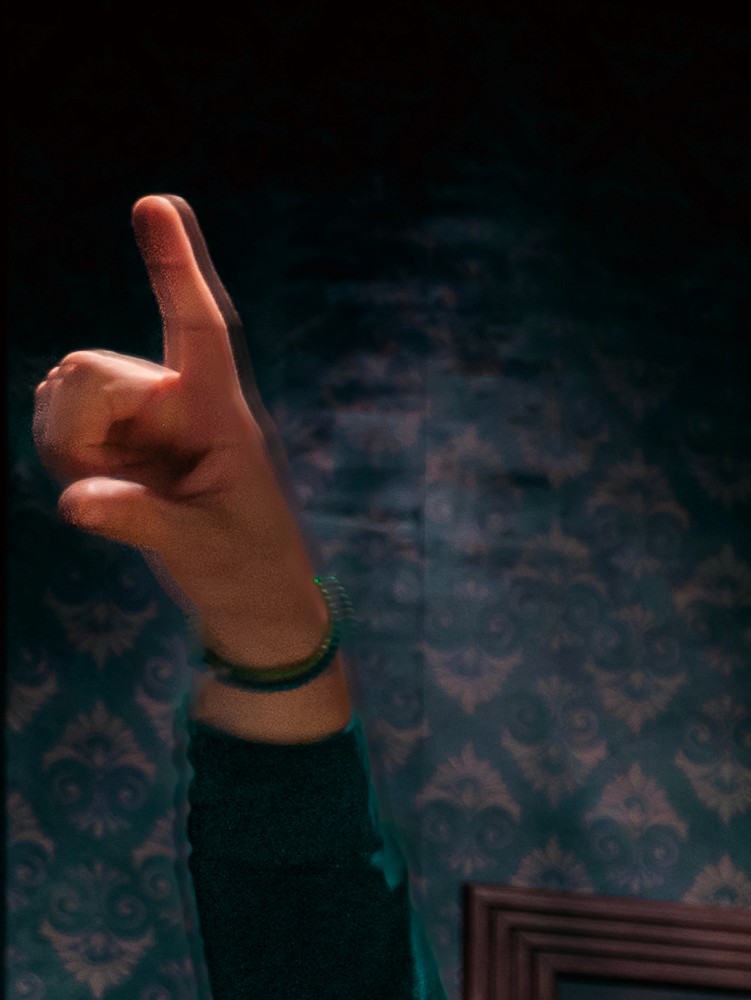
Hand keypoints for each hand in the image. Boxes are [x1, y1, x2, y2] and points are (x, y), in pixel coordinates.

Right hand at [36, 198, 343, 730]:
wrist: (252, 601)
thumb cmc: (248, 569)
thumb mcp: (199, 550)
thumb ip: (139, 521)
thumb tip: (76, 499)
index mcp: (221, 411)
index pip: (199, 325)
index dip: (175, 264)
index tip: (156, 200)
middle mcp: (177, 398)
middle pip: (90, 368)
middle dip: (80, 421)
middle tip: (113, 478)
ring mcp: (141, 413)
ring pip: (62, 389)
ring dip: (71, 442)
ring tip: (125, 488)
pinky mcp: (112, 433)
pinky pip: (52, 418)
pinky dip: (61, 452)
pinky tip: (100, 484)